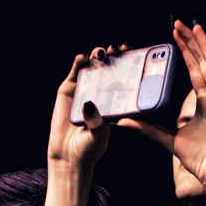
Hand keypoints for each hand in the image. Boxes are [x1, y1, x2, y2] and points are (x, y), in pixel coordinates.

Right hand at [47, 46, 122, 173]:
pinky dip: (80, 60)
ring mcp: (86, 87)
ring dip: (99, 54)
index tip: (136, 54)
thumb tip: (89, 104)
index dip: (131, 62)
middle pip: (111, 65)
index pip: (127, 76)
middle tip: (119, 50)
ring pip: (94, 63)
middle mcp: (103, 90)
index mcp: (117, 99)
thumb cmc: (90, 147)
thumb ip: (97, 123)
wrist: (69, 154)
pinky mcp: (70, 88)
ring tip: (102, 55)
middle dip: (116, 54)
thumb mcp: (100, 136)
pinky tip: (83, 57)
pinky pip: (75, 70)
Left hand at [120, 21, 205, 193]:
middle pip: (203, 63)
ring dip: (205, 46)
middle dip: (192, 42)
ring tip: (195, 26)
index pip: (194, 70)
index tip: (174, 35)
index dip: (185, 52)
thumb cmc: (199, 160)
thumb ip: (149, 128)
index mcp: (204, 103)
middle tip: (179, 22)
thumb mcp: (168, 140)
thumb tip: (125, 120)